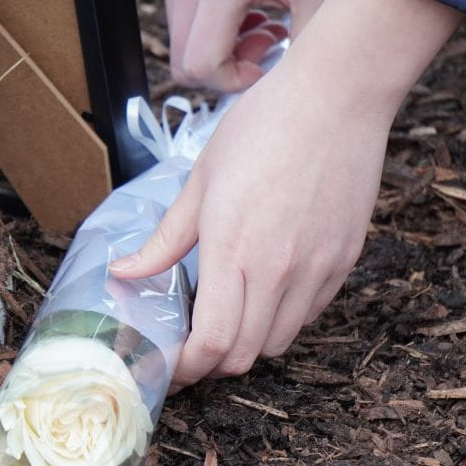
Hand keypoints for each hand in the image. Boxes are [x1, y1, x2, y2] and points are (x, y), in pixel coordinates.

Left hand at [112, 0, 462, 385]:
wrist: (336, 97)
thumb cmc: (262, 128)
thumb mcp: (199, 181)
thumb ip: (164, 240)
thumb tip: (122, 273)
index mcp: (233, 251)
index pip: (212, 345)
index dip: (187, 369)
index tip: (170, 366)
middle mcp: (278, 272)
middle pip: (245, 357)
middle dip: (212, 363)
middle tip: (192, 346)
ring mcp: (316, 270)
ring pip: (279, 342)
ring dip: (248, 342)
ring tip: (229, 316)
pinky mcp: (343, 261)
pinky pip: (309, 314)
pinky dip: (282, 318)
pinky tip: (266, 290)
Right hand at [158, 0, 346, 90]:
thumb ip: (307, 45)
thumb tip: (294, 87)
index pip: (200, 66)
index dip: (231, 82)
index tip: (263, 67)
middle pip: (183, 60)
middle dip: (224, 67)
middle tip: (265, 42)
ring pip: (180, 40)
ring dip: (218, 45)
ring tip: (261, 20)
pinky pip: (179, 13)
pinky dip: (209, 22)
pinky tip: (246, 3)